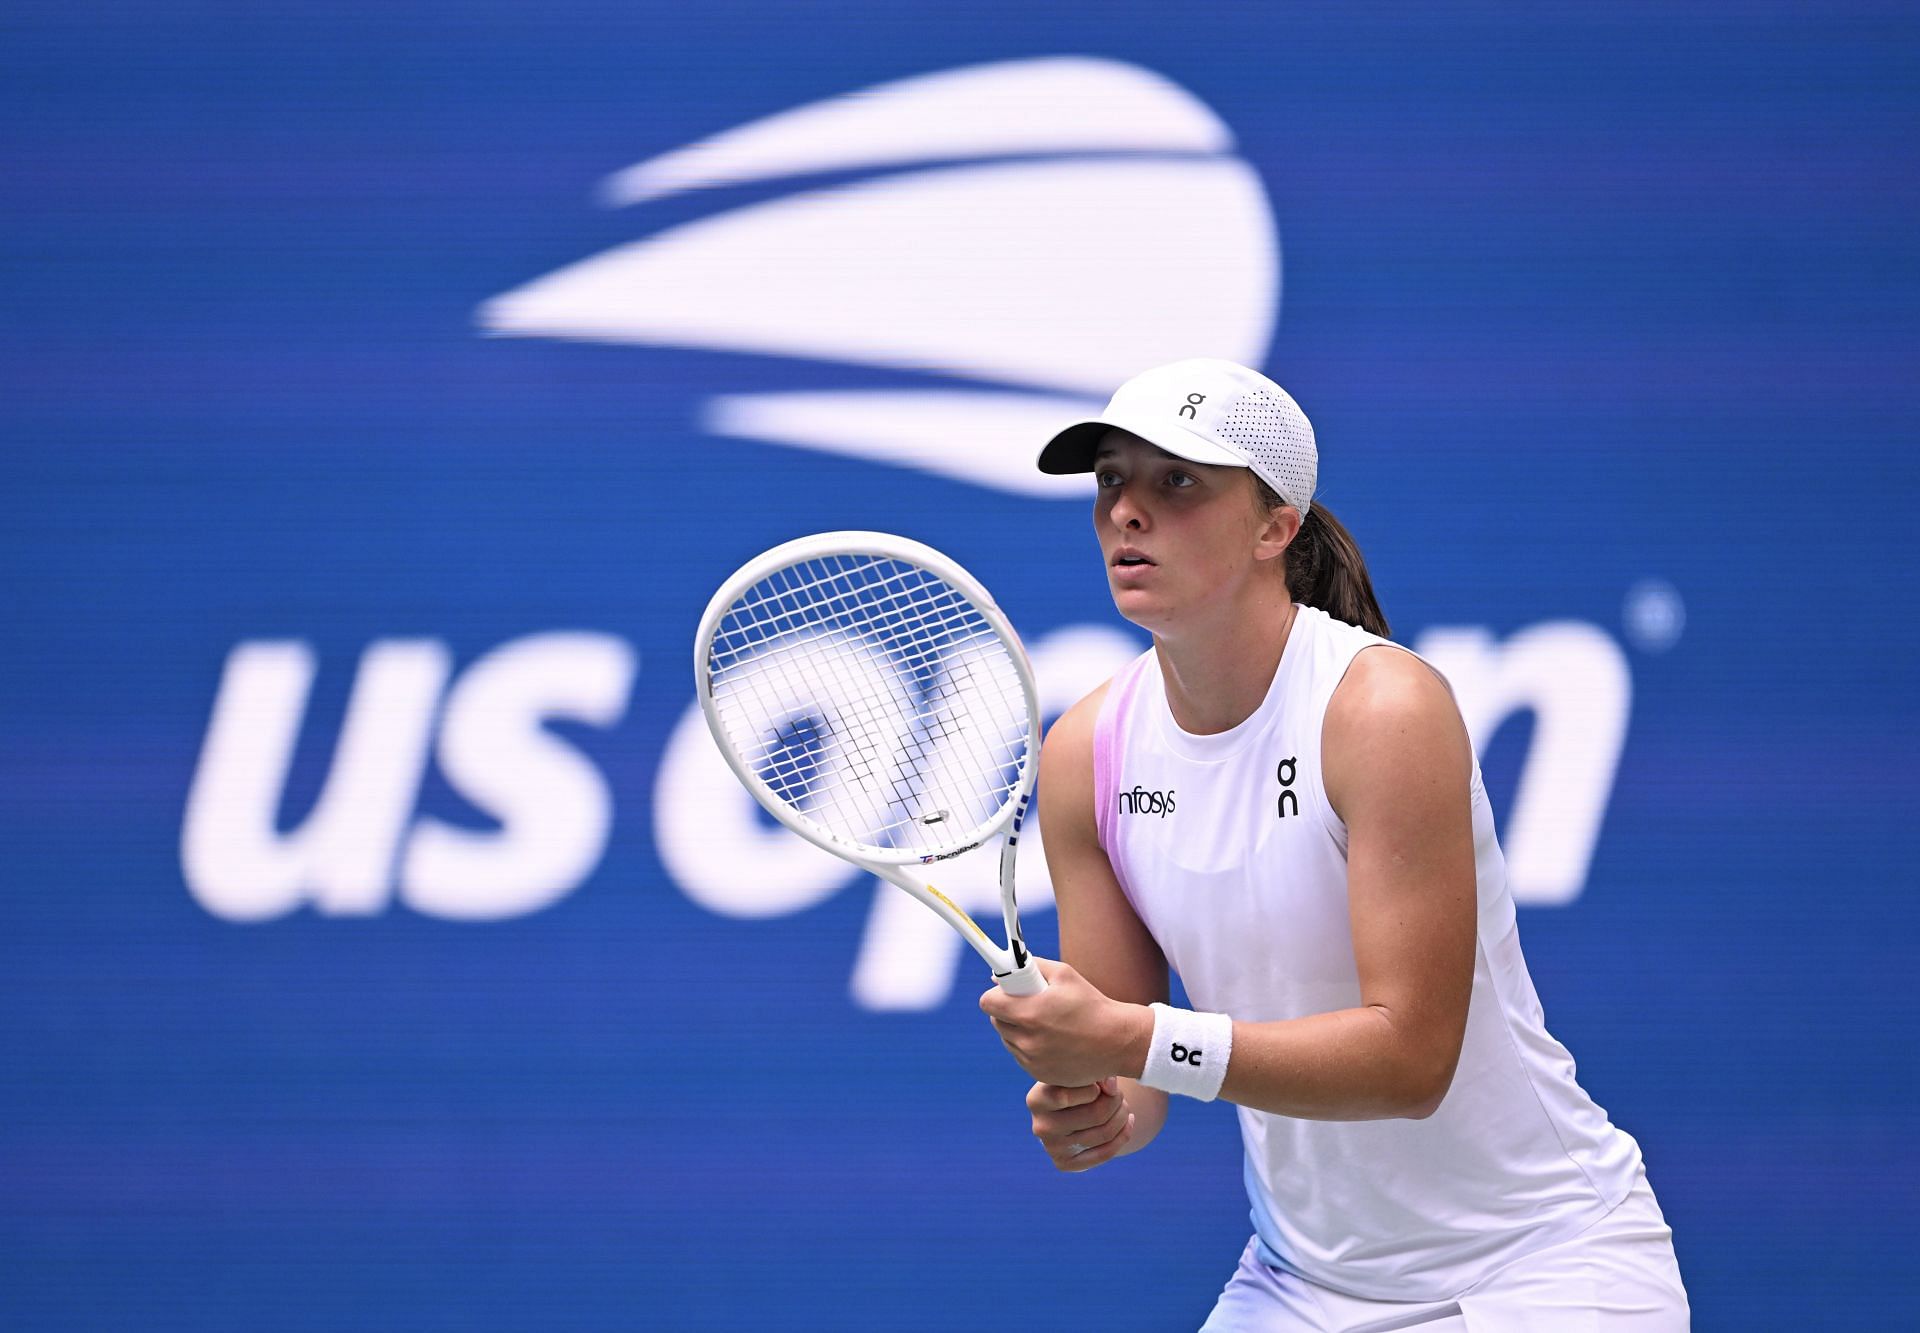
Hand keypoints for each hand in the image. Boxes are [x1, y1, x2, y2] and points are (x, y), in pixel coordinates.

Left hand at [978, 957, 1148, 1087]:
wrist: (1117, 1042)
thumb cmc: (1091, 1004)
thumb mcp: (1064, 974)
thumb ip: (1030, 968)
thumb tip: (999, 975)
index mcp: (1029, 1013)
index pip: (988, 1003)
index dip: (996, 995)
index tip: (1006, 992)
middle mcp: (1027, 1040)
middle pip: (995, 1022)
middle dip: (1007, 1011)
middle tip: (1027, 1005)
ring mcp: (1033, 1061)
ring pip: (1008, 1040)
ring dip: (1017, 1030)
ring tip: (1044, 1023)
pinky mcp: (1041, 1075)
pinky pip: (1022, 1057)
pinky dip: (1030, 1048)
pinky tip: (1051, 1040)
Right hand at [1027, 1077, 1135, 1171]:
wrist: (1067, 1110)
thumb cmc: (1075, 1083)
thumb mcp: (1079, 1072)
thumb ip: (1095, 1072)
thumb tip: (1112, 1086)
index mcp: (1036, 1099)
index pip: (1067, 1095)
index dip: (1094, 1087)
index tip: (1100, 1083)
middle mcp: (1041, 1127)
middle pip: (1095, 1115)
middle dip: (1115, 1101)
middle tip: (1119, 1093)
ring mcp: (1053, 1148)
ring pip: (1104, 1133)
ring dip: (1122, 1116)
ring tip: (1123, 1105)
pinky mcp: (1066, 1164)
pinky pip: (1105, 1153)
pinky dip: (1123, 1135)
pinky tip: (1128, 1121)